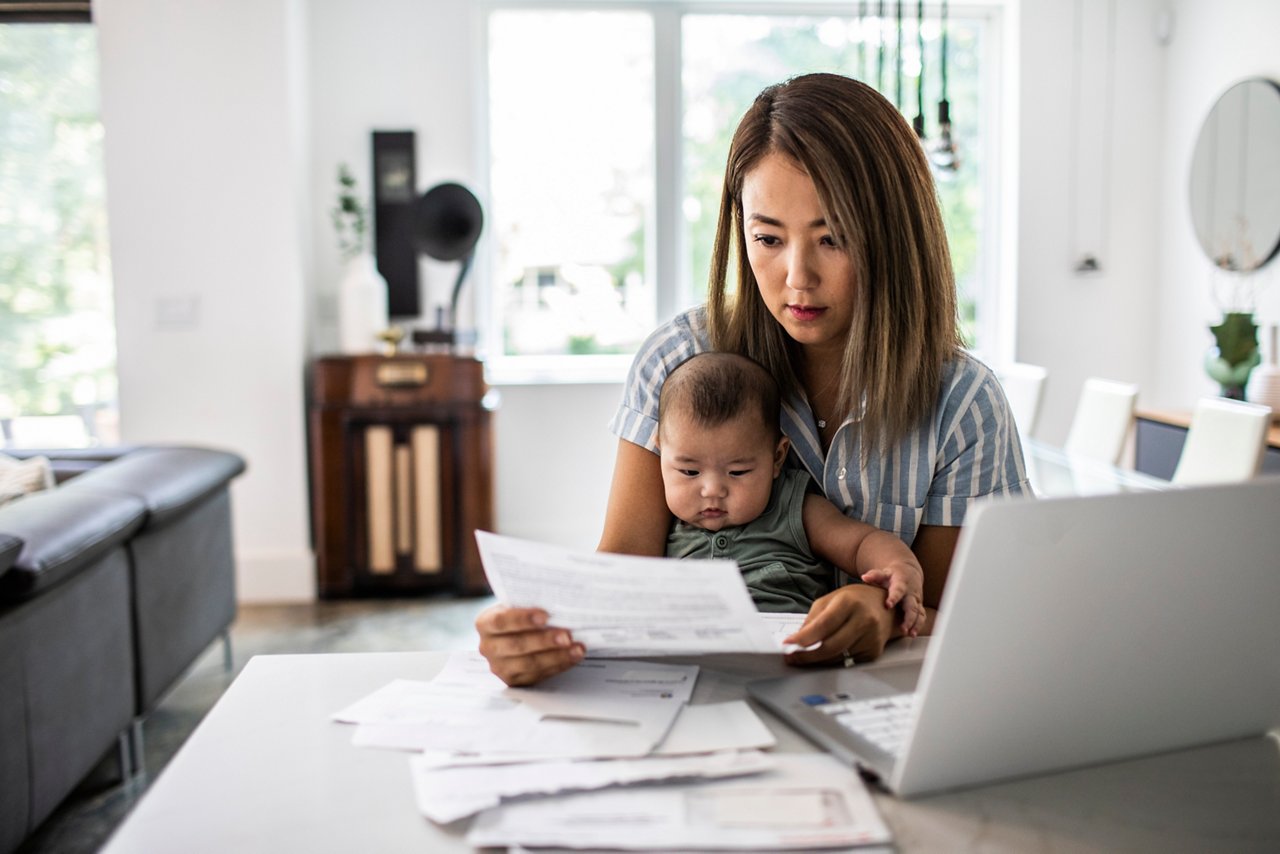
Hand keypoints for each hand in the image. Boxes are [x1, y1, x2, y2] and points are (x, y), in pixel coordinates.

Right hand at [474, 605, 584, 685]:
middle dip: (545, 641)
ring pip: (530, 663)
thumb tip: (557, 601)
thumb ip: (531, 603)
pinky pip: (538, 675)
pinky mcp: (514, 681)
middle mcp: (488, 647)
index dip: (523, 619)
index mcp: (485, 623)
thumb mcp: (519, 604)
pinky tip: (573, 656)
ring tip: (576, 648)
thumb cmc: (521, 614)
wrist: (517, 632)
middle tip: (567, 635)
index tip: (546, 616)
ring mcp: (500, 667)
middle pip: (517, 645)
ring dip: (557, 655)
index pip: (501, 621)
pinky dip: (559, 665)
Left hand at [782, 584, 896, 666]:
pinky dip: (833, 660)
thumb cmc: (855, 600)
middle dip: (808, 656)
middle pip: (831, 646)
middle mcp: (863, 620)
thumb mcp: (830, 600)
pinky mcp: (874, 652)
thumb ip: (813, 619)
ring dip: (818, 660)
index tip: (788, 644)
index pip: (823, 625)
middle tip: (792, 658)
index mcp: (849, 603)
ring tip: (805, 656)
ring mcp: (871, 637)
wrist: (886, 606)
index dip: (804, 637)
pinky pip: (847, 662)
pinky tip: (826, 655)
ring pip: (838, 657)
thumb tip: (797, 640)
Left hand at [860, 558, 924, 636]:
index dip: (894, 597)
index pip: (898, 590)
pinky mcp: (918, 607)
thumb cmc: (892, 575)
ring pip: (919, 613)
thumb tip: (864, 577)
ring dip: (915, 624)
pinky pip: (921, 616)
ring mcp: (916, 601)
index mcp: (901, 583)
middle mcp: (910, 593)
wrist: (908, 573)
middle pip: (912, 606)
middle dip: (909, 618)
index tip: (888, 605)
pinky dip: (918, 626)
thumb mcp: (884, 573)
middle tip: (903, 628)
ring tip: (910, 634)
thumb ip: (874, 575)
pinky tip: (912, 634)